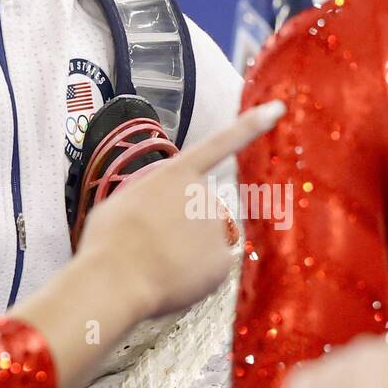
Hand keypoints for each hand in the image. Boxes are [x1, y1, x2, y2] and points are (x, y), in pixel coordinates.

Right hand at [76, 100, 284, 321]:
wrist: (115, 279)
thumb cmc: (109, 240)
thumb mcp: (123, 200)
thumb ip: (149, 197)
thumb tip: (158, 211)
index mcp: (177, 174)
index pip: (219, 144)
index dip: (250, 126)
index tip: (278, 108)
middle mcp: (204, 194)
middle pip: (201, 208)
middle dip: (184, 223)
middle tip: (152, 243)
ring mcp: (217, 227)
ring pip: (206, 238)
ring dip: (188, 249)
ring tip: (156, 262)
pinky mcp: (223, 261)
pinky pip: (211, 266)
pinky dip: (196, 274)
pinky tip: (171, 278)